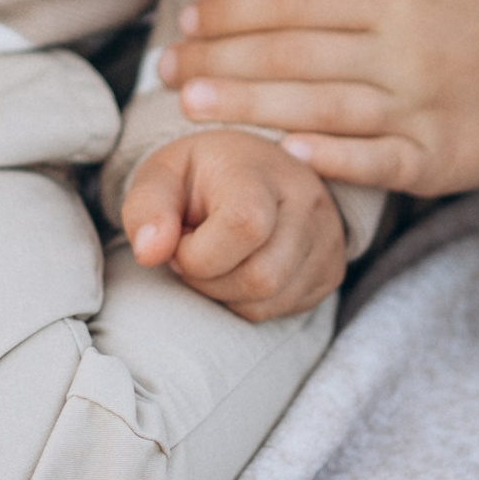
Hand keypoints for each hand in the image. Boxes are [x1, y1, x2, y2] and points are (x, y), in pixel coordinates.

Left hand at [121, 129, 345, 321]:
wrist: (251, 171)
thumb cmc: (200, 176)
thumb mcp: (161, 176)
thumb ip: (146, 209)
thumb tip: (150, 253)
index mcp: (262, 170)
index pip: (245, 226)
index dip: (199, 252)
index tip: (181, 238)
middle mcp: (308, 201)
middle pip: (259, 276)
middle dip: (208, 278)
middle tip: (194, 250)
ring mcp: (328, 238)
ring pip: (269, 300)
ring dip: (225, 292)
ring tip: (216, 256)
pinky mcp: (332, 270)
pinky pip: (281, 309)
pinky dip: (247, 301)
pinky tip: (239, 267)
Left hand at [160, 0, 478, 197]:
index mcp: (396, 1)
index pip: (300, 1)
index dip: (239, 10)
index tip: (190, 20)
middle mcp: (403, 56)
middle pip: (296, 56)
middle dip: (221, 61)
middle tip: (164, 68)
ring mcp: (418, 112)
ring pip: (321, 108)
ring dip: (251, 107)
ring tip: (190, 105)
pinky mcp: (432, 161)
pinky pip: (375, 162)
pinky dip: (331, 160)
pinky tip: (283, 153)